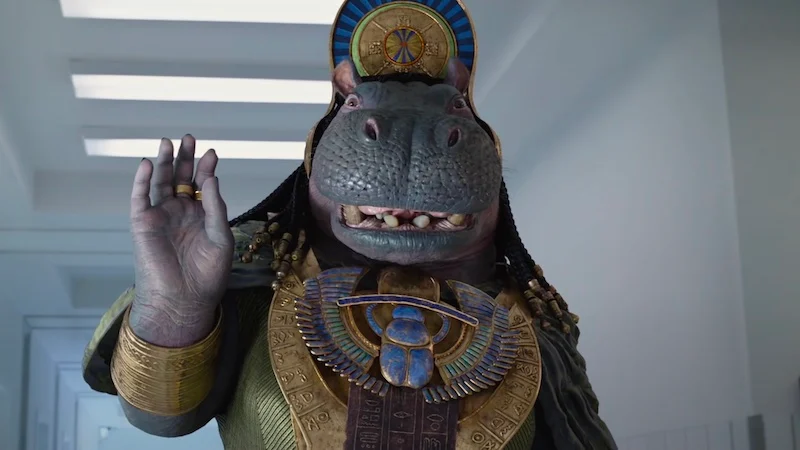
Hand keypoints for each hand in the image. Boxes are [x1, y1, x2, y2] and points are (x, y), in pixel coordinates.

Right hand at [128, 135, 233, 344]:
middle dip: (184, 158)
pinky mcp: (142, 223)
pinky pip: (139, 197)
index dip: (206, 168)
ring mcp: (160, 216)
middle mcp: (180, 212)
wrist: (185, 299)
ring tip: (169, 142)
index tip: (212, 153)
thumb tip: (211, 178)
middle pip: (181, 178)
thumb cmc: (207, 274)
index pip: (203, 184)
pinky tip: (146, 163)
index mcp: (201, 215)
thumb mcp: (221, 237)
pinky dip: (140, 179)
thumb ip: (216, 208)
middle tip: (189, 138)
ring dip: (163, 162)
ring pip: (159, 182)